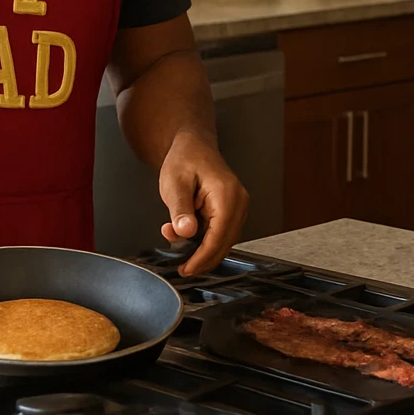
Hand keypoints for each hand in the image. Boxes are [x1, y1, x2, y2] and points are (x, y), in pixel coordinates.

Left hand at [157, 132, 249, 275]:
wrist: (192, 145)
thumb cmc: (185, 158)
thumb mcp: (174, 183)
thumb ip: (180, 209)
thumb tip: (186, 232)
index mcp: (227, 195)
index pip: (218, 237)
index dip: (202, 258)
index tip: (186, 269)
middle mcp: (238, 202)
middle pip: (224, 244)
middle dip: (202, 258)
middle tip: (181, 267)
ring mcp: (238, 207)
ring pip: (223, 241)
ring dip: (201, 249)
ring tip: (176, 239)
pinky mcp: (232, 211)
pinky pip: (220, 233)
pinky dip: (204, 240)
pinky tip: (185, 233)